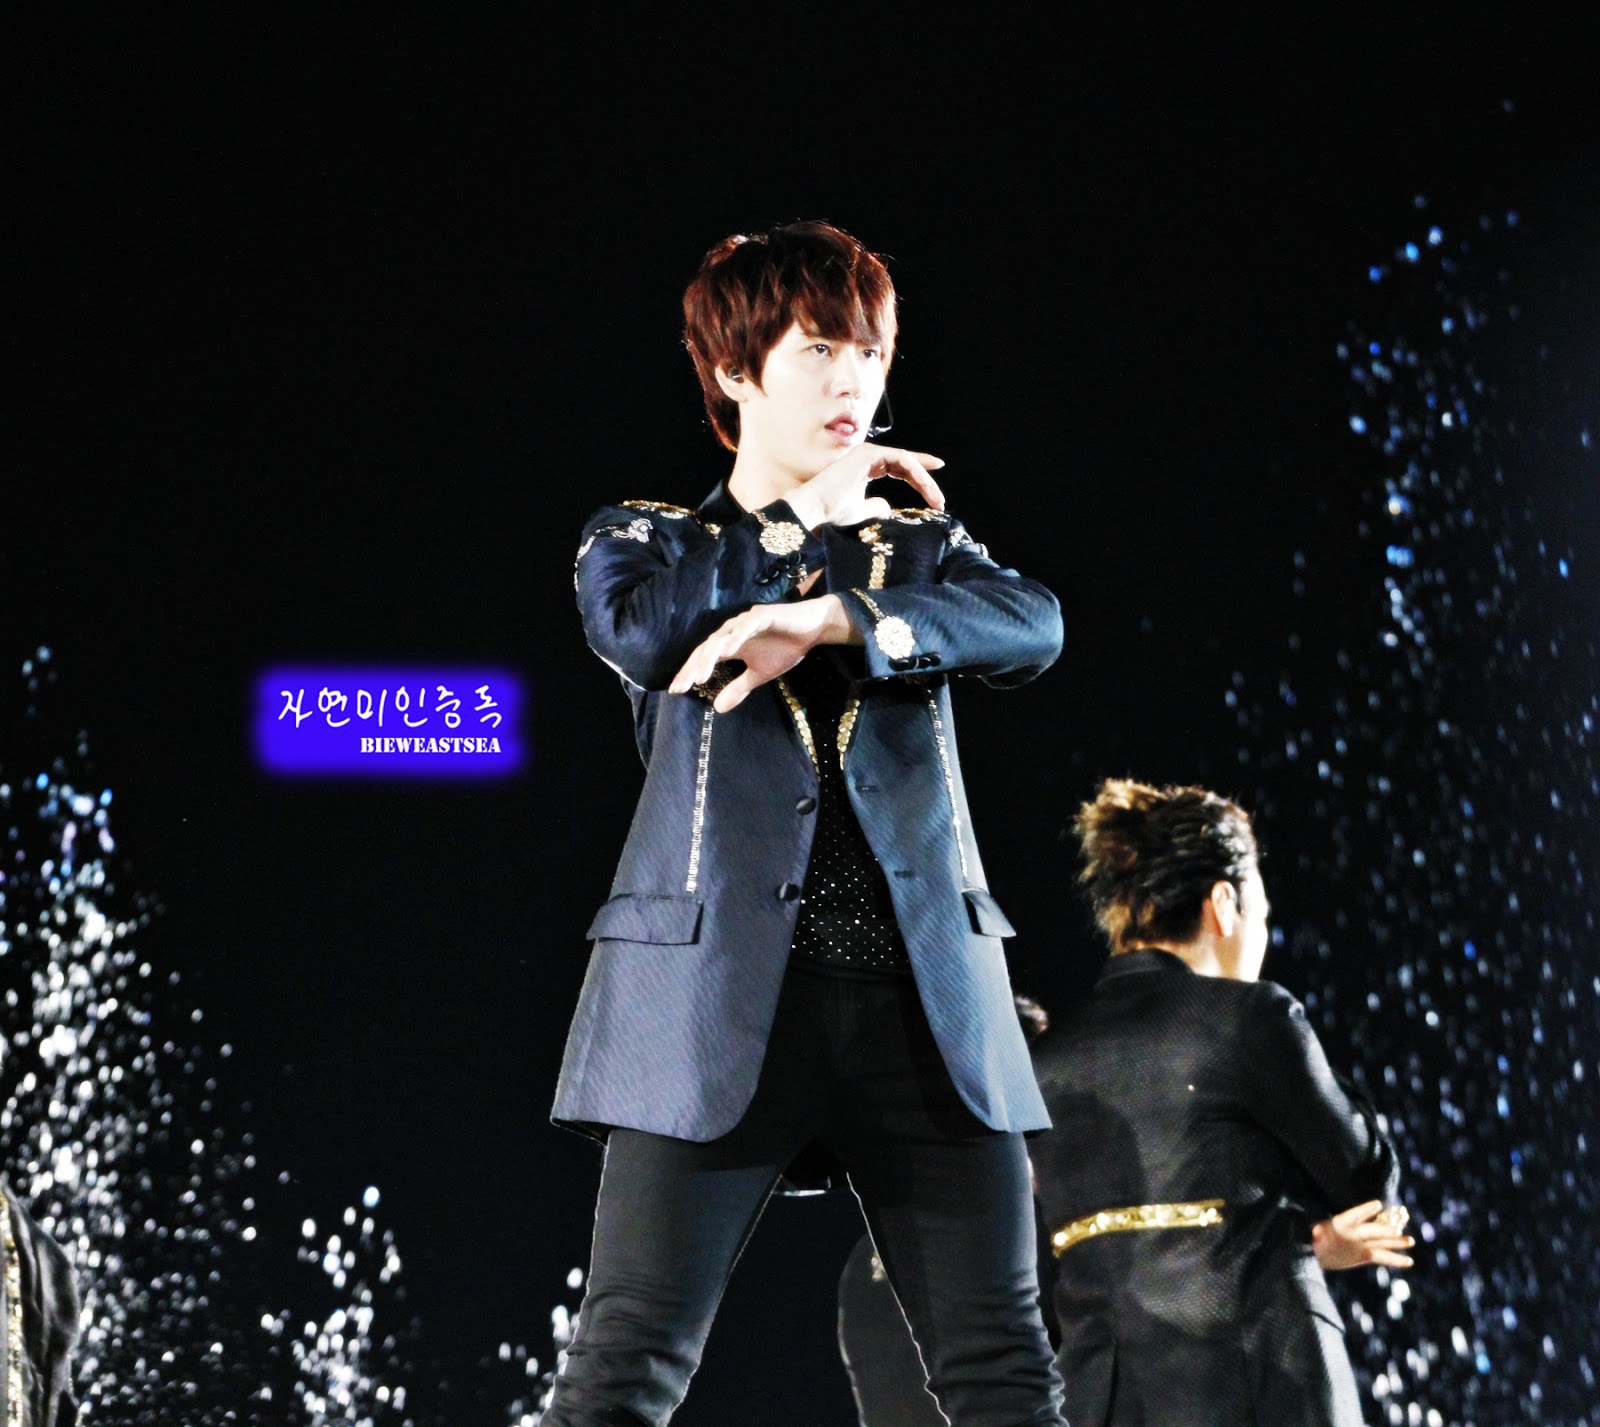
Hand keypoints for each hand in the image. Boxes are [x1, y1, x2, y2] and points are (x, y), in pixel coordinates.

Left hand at [668, 595, 859, 711]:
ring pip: (721, 639)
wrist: (812, 629)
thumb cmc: (785, 647)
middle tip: (681, 687)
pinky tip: (728, 650)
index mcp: (730, 644)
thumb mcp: (759, 675)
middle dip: (692, 668)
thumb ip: (738, 688)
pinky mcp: (762, 616)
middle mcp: (732, 631)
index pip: (703, 659)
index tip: (676, 692)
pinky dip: (736, 637)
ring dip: (709, 657)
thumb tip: (718, 709)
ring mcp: (745, 622)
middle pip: (706, 649)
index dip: (689, 673)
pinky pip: (746, 627)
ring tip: (699, 676)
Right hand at [784, 443, 945, 529]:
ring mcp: (868, 453)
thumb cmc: (833, 513)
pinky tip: (924, 486)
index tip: (936, 489)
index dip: (919, 476)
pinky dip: (915, 471)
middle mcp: (868, 456)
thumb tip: (888, 508)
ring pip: (906, 461)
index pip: (899, 467)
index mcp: (866, 467)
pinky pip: (901, 459)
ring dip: (924, 480)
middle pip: (906, 464)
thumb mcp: (861, 512)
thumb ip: (875, 508)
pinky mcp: (868, 453)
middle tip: (939, 500)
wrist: (815, 510)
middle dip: (925, 481)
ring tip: (935, 498)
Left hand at [1311, 1200, 1414, 1271]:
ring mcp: (1360, 1244)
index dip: (1365, 1210)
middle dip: (1386, 1230)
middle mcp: (1354, 1232)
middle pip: (1373, 1230)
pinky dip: (1395, 1259)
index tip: (1377, 1205)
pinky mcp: (1364, 1256)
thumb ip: (1317, 1233)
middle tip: (1399, 1230)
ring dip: (1395, 1242)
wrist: (1312, 1252)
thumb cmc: (1310, 1239)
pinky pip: (1382, 1256)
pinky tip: (1408, 1261)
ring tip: (1411, 1241)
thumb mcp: (1312, 1235)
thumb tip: (1316, 1232)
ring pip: (1381, 1242)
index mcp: (1341, 1223)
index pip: (1355, 1215)